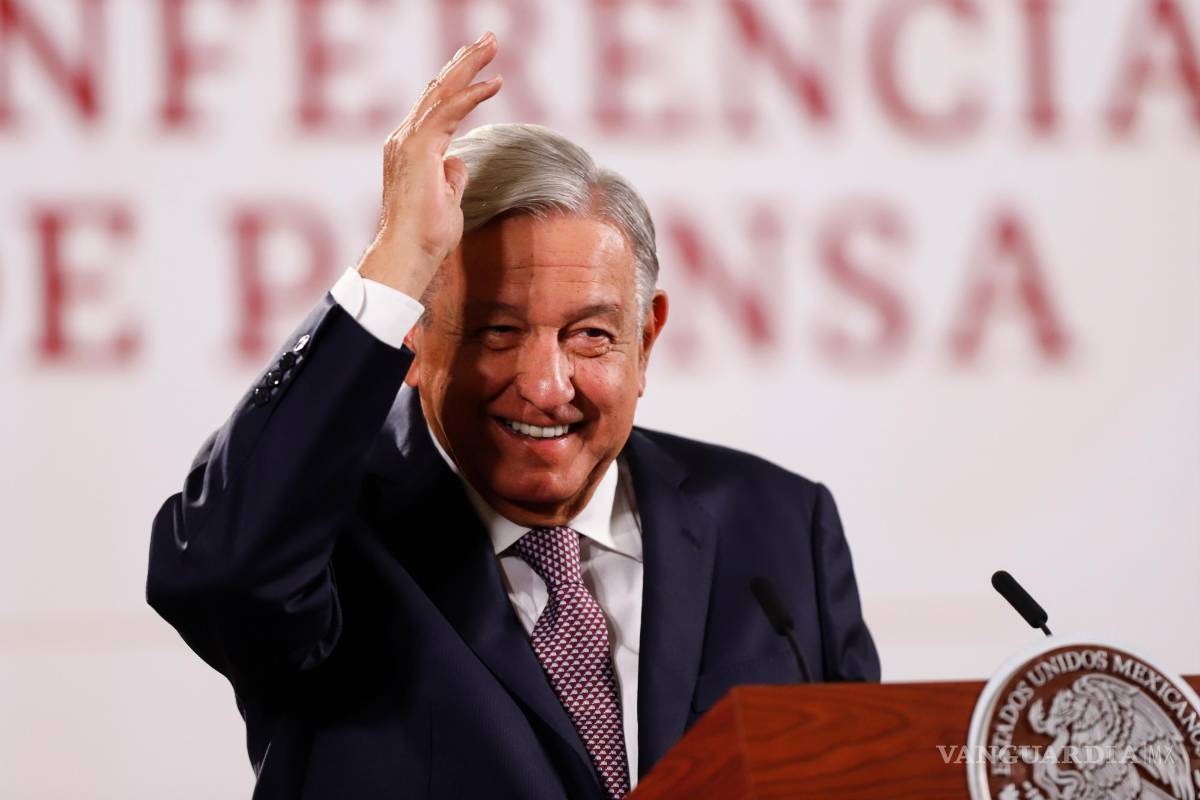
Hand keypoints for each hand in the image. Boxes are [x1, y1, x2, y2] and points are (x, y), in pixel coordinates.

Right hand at [358, 32, 501, 298]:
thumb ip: (451, 177)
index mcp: (410, 149)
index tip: (481, 66)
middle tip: (488, 38)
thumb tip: (458, 163)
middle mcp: (405, 139)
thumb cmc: (425, 237)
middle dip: (464, 62)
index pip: (436, 106)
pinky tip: (494, 83)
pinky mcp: (419, 150)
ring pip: (442, 92)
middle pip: (438, 90)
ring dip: (469, 66)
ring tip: (491, 44)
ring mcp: (409, 142)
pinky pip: (448, 112)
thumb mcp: (446, 200)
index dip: (459, 82)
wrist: (408, 254)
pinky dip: (471, 95)